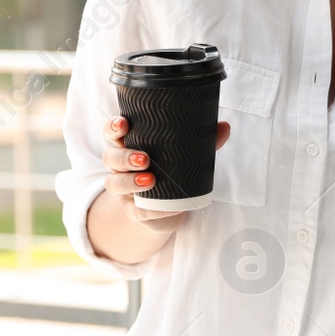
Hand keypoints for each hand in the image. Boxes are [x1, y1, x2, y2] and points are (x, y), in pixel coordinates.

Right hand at [100, 115, 230, 235]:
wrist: (169, 210)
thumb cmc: (172, 173)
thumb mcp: (185, 155)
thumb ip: (203, 141)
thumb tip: (224, 126)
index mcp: (129, 146)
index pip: (112, 133)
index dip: (113, 127)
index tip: (123, 124)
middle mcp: (121, 167)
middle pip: (110, 157)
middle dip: (124, 156)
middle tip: (145, 159)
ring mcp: (124, 190)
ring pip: (114, 184)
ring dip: (129, 181)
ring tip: (150, 180)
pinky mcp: (134, 211)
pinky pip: (136, 210)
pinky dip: (150, 209)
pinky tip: (164, 207)